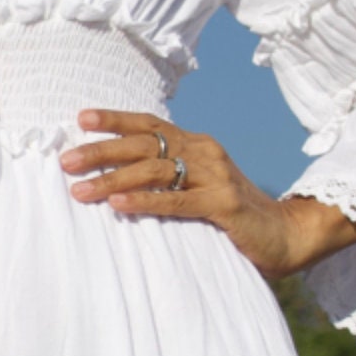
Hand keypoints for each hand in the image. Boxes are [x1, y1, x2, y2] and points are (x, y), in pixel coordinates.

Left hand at [60, 111, 355, 279]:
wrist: (289, 236)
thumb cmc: (237, 218)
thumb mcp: (201, 190)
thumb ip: (171, 182)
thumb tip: (120, 184)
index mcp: (198, 145)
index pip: (150, 125)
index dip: (116, 119)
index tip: (80, 119)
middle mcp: (206, 152)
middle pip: (145, 144)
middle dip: (102, 150)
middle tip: (66, 160)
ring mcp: (217, 176)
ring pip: (155, 170)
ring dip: (113, 179)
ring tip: (80, 188)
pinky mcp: (224, 204)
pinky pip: (176, 201)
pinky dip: (145, 201)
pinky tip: (118, 205)